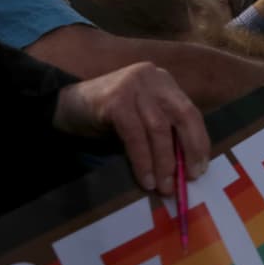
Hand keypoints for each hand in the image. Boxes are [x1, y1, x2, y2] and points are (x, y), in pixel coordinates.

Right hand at [53, 62, 209, 196]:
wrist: (64, 106)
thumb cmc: (107, 116)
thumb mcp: (141, 118)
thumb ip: (163, 132)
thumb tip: (186, 168)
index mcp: (163, 82)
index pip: (190, 112)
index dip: (198, 142)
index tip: (200, 169)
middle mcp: (151, 77)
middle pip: (182, 116)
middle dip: (189, 150)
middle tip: (188, 179)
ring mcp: (133, 85)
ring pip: (158, 129)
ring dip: (163, 162)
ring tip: (163, 187)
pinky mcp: (115, 99)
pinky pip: (135, 136)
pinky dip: (142, 161)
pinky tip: (146, 179)